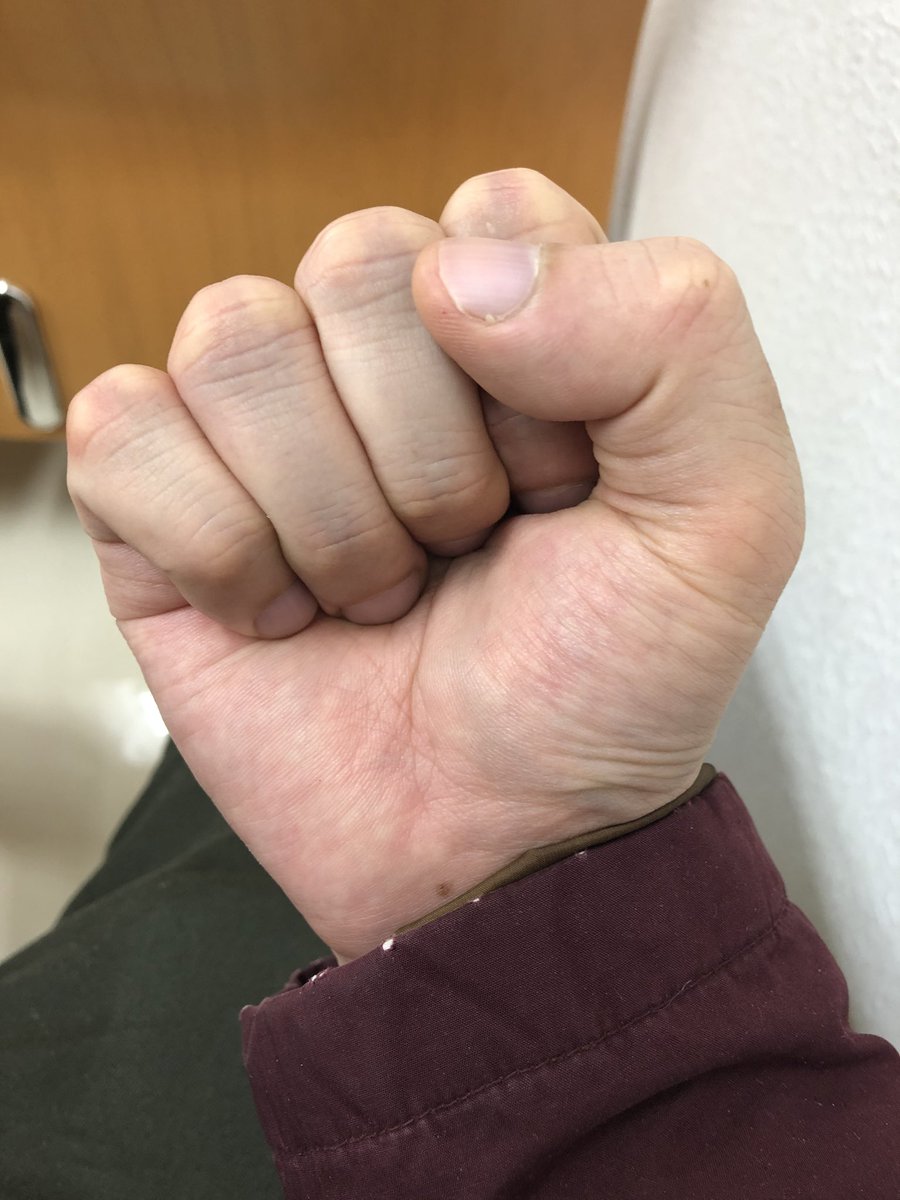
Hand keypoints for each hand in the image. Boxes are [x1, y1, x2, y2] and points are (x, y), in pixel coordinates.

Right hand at [67, 170, 803, 963]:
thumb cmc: (606, 689)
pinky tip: (278, 611)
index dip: (531, 369)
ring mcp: (263, 424)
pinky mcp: (160, 502)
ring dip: (329, 513)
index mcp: (519, 324)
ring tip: (376, 590)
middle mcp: (382, 352)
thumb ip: (671, 338)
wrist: (498, 841)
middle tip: (462, 552)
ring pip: (237, 339)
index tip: (560, 488)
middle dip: (430, 456)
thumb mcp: (727, 517)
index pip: (489, 212)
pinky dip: (216, 548)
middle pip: (354, 264)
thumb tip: (458, 272)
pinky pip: (128, 433)